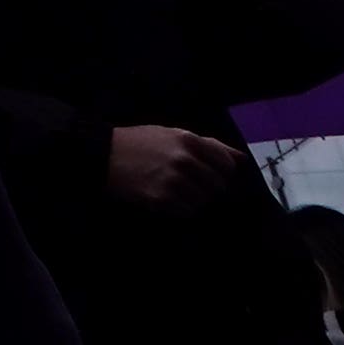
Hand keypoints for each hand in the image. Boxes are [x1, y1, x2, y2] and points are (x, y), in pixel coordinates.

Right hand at [105, 125, 243, 212]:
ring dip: (193, 197)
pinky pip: (186, 211)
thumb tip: (240, 158)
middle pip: (217, 185)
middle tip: (190, 182)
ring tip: (176, 189)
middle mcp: (184, 161)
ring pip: (203, 200)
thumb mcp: (173, 134)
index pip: (226, 164)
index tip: (211, 172)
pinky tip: (166, 197)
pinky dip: (181, 207)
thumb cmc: (140, 142)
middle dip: (208, 186)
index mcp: (189, 141)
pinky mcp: (161, 199)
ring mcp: (173, 182)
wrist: (103, 155)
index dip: (222, 171)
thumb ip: (208, 144)